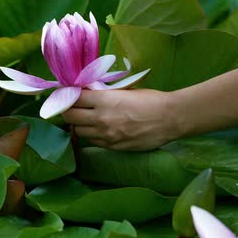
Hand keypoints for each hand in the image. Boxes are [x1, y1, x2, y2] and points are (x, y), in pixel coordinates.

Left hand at [62, 89, 183, 150]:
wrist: (169, 119)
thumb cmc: (150, 100)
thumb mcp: (124, 91)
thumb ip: (104, 94)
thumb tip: (87, 93)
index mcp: (103, 100)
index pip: (73, 98)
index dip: (68, 95)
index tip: (68, 94)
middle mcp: (100, 119)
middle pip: (70, 116)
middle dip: (68, 111)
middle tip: (72, 107)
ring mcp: (105, 135)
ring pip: (79, 131)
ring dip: (79, 124)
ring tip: (86, 119)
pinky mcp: (112, 146)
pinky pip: (93, 141)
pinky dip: (91, 135)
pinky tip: (98, 129)